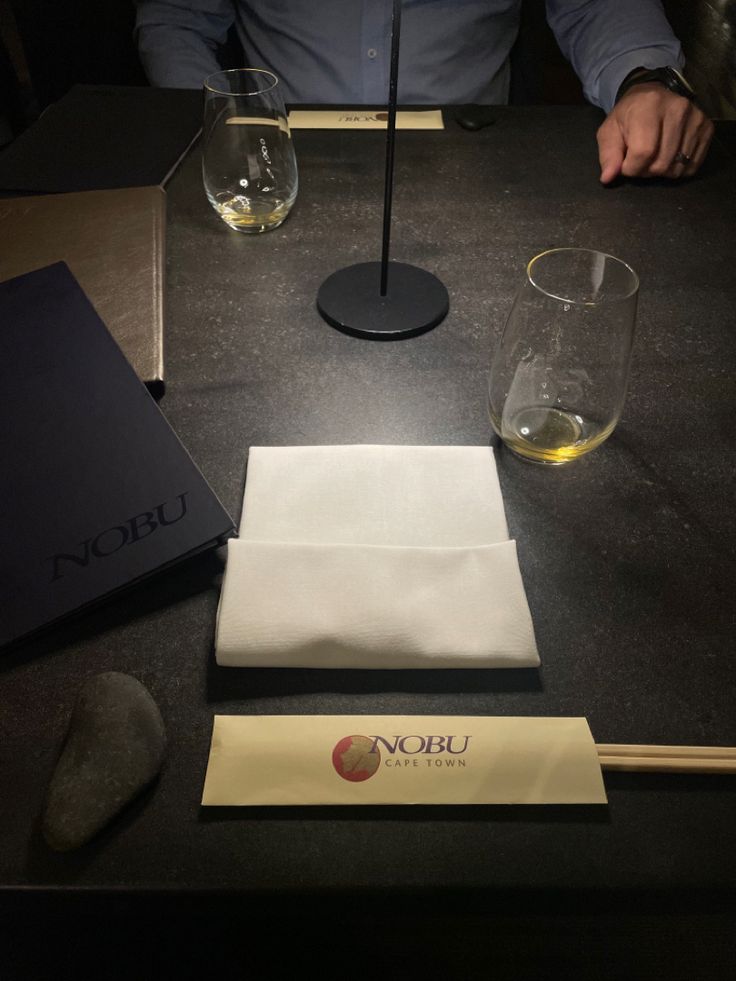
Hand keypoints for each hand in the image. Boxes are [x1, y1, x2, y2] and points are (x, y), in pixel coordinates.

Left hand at [597, 84, 713, 183]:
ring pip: (676, 168)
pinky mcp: (706, 128)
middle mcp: (677, 110)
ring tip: (654, 157)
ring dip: (661, 171)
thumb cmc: (627, 117)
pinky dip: (678, 169)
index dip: (631, 168)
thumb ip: (608, 156)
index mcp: (649, 107)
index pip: (643, 153)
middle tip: (640, 160)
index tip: (626, 163)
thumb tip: (608, 177)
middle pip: (660, 164)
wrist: (652, 96)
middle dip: (645, 171)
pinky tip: (669, 157)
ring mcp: (696, 118)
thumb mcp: (609, 132)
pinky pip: (692, 166)